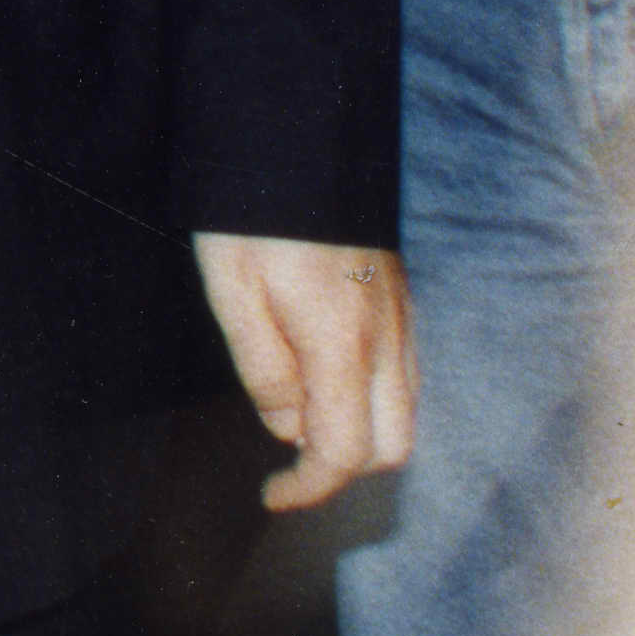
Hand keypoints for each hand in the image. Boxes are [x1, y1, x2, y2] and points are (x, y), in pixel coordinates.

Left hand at [197, 229, 415, 513]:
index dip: (310, 488)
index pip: (345, 452)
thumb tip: (287, 429)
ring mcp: (402, 321)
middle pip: (391, 446)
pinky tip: (318, 376)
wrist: (300, 137)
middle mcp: (388, 340)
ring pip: (403, 413)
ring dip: (358, 433)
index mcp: (342, 344)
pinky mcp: (401, 302)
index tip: (273, 497)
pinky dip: (368, 400)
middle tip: (285, 460)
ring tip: (295, 412)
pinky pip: (400, 377)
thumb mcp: (232, 289)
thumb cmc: (251, 213)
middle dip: (342, 467)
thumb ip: (262, 367)